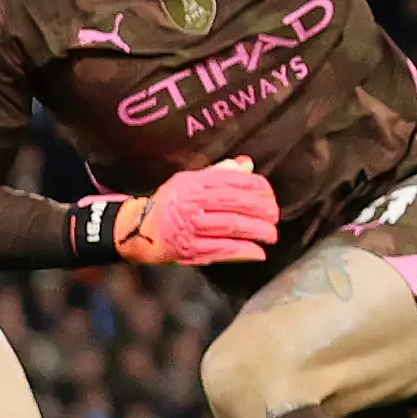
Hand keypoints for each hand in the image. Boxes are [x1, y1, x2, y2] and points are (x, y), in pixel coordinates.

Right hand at [69, 158, 278, 265]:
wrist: (141, 229)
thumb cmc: (172, 203)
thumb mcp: (191, 181)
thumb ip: (220, 173)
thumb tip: (248, 165)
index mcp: (193, 183)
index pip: (231, 182)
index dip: (256, 188)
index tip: (269, 194)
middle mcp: (191, 204)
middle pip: (234, 204)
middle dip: (261, 210)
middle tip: (275, 216)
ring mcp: (190, 228)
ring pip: (230, 227)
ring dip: (256, 231)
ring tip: (272, 234)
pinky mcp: (190, 250)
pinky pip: (221, 250)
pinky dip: (242, 252)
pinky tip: (258, 252)